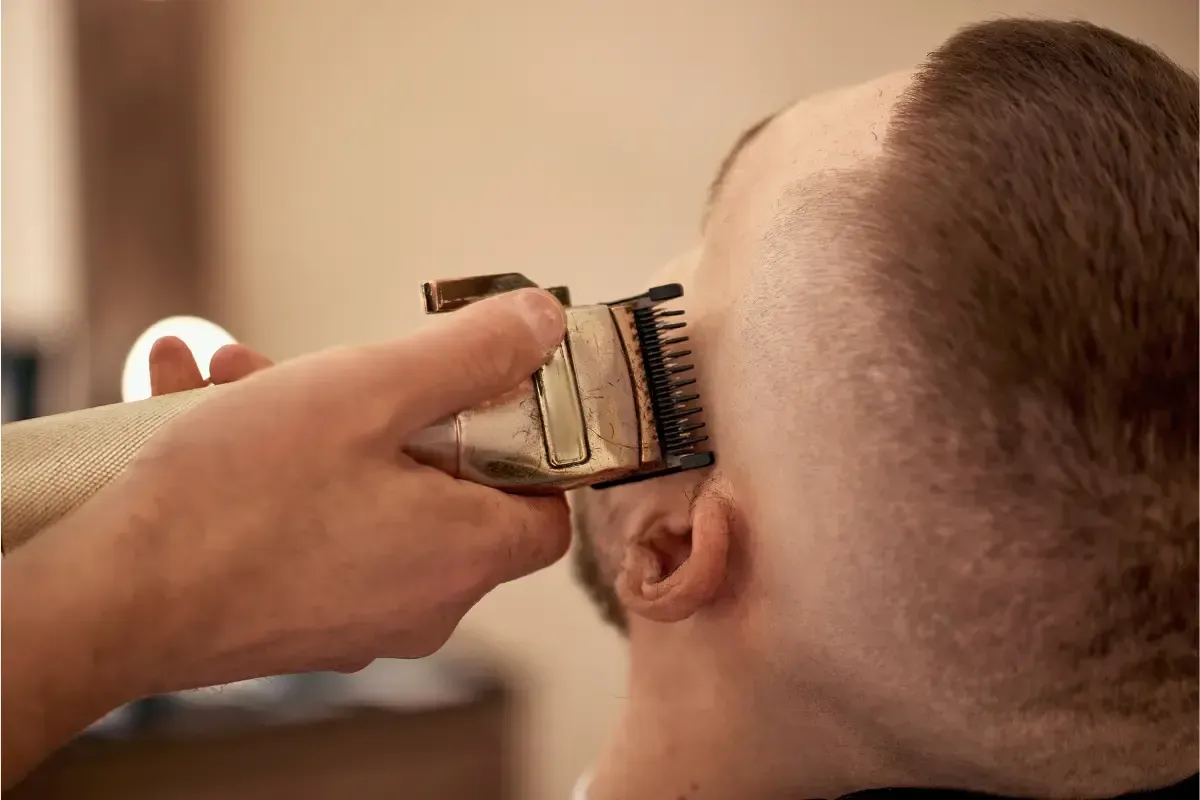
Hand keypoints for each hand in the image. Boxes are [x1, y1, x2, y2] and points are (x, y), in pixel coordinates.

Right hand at [67, 289, 570, 694]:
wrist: (110, 603)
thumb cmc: (241, 502)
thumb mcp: (368, 392)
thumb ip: (468, 353)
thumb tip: (543, 324)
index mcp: (465, 552)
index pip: (547, 508)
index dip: (530, 444)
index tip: (485, 392)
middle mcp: (424, 600)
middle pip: (446, 487)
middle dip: (390, 408)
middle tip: (335, 365)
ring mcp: (358, 615)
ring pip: (365, 495)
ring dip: (316, 423)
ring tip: (240, 372)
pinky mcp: (297, 618)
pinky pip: (311, 526)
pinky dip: (277, 468)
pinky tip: (201, 406)